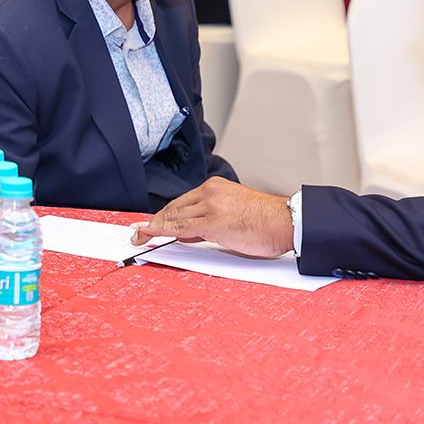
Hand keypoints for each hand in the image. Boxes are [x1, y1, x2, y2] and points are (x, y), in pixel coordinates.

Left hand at [129, 177, 293, 257]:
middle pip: (173, 207)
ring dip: (153, 227)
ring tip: (138, 236)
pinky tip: (149, 235)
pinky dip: (160, 231)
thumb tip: (187, 232)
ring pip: (173, 217)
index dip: (163, 214)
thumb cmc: (265, 222)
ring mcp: (210, 206)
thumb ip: (209, 220)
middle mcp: (210, 192)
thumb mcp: (232, 214)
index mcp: (215, 187)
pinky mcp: (213, 221)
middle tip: (138, 232)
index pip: (182, 201)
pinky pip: (179, 227)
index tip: (150, 223)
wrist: (285, 223)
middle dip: (154, 221)